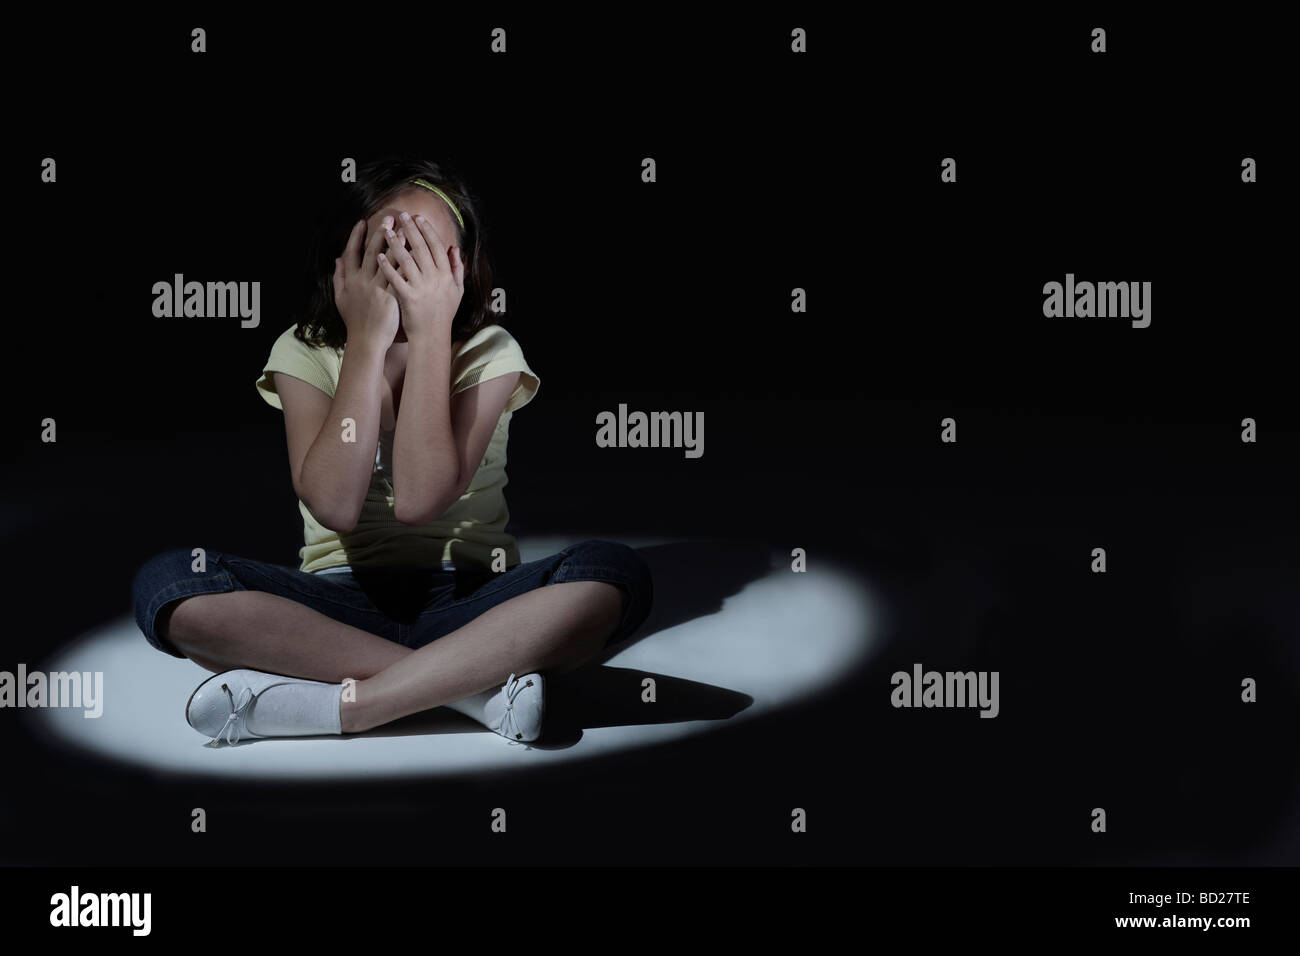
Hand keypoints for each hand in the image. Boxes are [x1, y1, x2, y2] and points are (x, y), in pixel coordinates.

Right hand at [333, 217, 400, 350]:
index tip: (362, 221)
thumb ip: (338, 277)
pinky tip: (415, 255)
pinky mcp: (390, 298)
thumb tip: (337, 259)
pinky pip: (399, 277)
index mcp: (350, 280)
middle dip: (380, 234)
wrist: (366, 341)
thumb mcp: (340, 298)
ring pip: (387, 262)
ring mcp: (376, 289)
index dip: (356, 236)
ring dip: (396, 245)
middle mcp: (361, 282)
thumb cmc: (354, 321)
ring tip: (405, 230)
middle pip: (371, 252)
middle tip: (389, 218)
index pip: (351, 252)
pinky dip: (406, 264)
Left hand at [375, 211, 464, 340]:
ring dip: (396, 243)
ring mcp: (422, 288)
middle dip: (410, 230)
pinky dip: (387, 266)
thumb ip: (457, 268)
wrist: (432, 336)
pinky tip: (379, 255)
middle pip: (421, 248)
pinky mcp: (408, 297)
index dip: (427, 230)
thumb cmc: (443, 313)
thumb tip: (455, 248)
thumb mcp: (457, 291)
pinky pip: (396, 278)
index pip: (436, 246)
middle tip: (400, 215)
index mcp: (446, 275)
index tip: (418, 218)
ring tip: (386, 231)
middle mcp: (435, 279)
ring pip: (407, 260)